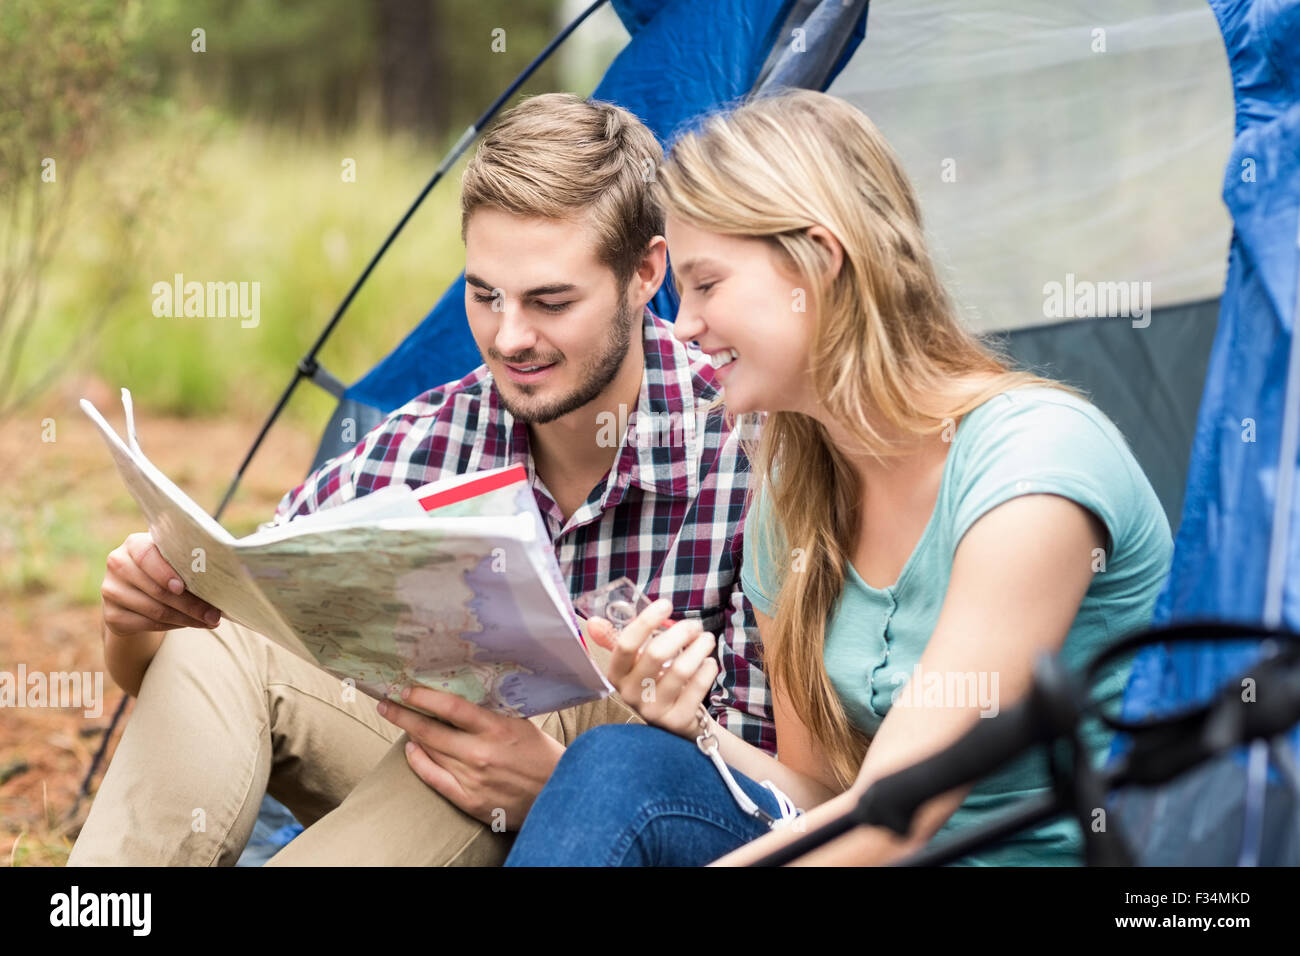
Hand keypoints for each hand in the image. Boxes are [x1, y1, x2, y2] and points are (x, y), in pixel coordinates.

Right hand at [101, 532, 221, 635]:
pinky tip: (188, 624)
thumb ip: (189, 562)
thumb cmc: (167, 569)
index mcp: (134, 544)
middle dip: (190, 605)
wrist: (138, 591)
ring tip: (209, 621)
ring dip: (186, 619)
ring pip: (154, 610)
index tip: (183, 586)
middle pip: (156, 589)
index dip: (164, 573)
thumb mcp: (174, 560)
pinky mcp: (111, 616)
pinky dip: (172, 626)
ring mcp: (110, 590)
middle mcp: (117, 564)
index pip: (147, 556)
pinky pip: (147, 624)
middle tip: (214, 615)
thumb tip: (224, 577)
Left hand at [376, 687, 565, 830]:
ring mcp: (473, 778)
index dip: (423, 697)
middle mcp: (481, 753)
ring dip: (411, 734)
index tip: (407, 689)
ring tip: (399, 721)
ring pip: (430, 751)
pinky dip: (418, 762)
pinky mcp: (469, 800)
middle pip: (430, 730)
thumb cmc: (542, 756)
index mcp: (497, 728)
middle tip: (386, 703)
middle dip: (403, 714)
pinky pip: (434, 778)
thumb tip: (464, 693)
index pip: (450, 707)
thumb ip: (494, 711)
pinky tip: (411, 750)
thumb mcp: (522, 724)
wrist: (558, 796)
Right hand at [586, 598, 717, 739]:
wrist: (674, 721)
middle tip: (694, 625)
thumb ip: (616, 640)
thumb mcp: (633, 664)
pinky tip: (708, 662)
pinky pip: (697, 687)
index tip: (666, 604)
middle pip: (656, 653)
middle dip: (681, 632)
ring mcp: (653, 710)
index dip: (646, 621)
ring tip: (706, 639)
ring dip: (699, 647)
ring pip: (681, 669)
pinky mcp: (677, 720)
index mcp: (617, 675)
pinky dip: (707, 669)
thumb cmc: (653, 682)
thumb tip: (593, 621)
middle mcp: (631, 694)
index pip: (626, 644)